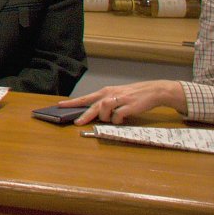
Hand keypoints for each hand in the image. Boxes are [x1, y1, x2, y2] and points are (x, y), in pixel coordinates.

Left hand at [61, 79, 188, 123]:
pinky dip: (118, 120)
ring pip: (104, 110)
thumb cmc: (132, 95)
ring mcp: (119, 100)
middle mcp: (110, 94)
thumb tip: (94, 114)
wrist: (152, 91)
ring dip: (106, 118)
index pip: (86, 97)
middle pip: (93, 106)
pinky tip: (122, 119)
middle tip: (77, 123)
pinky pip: (118, 116)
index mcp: (105, 92)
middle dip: (84, 116)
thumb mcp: (116, 95)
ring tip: (112, 119)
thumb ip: (105, 103)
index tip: (60, 105)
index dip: (73, 102)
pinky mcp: (129, 106)